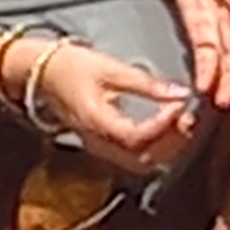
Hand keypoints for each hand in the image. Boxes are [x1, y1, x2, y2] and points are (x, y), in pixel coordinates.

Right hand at [35, 41, 196, 178]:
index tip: (181, 104)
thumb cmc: (72, 66)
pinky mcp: (104, 146)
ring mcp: (99, 148)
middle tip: (188, 118)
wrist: (42, 73)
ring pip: (140, 163)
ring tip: (181, 123)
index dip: (163, 125)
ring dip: (166, 149)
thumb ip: (147, 84)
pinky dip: (156, 148)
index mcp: (94, 121)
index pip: (135, 137)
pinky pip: (134, 158)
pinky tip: (167, 129)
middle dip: (171, 143)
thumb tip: (181, 93)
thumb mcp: (110, 68)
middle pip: (141, 160)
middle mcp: (96, 142)